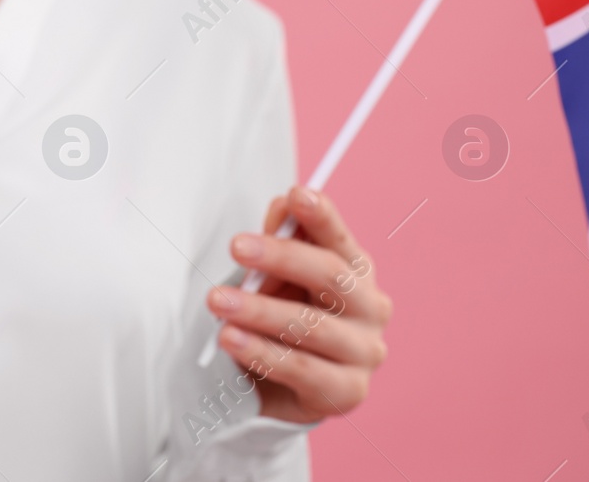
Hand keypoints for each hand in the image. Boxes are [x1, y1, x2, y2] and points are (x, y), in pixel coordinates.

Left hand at [204, 186, 390, 424]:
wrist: (279, 384)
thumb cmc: (281, 316)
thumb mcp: (276, 276)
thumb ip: (281, 240)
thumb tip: (283, 204)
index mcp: (356, 272)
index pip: (340, 239)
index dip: (322, 216)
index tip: (297, 195)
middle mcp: (370, 308)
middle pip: (330, 277)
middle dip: (281, 257)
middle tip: (237, 246)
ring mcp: (364, 352)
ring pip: (311, 326)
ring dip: (259, 310)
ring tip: (218, 301)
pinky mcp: (347, 392)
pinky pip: (300, 368)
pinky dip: (261, 352)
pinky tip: (230, 339)